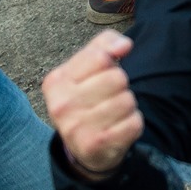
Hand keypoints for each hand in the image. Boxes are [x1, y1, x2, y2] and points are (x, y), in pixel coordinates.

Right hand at [42, 31, 143, 180]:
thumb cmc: (88, 96)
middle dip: (121, 85)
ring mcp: (76, 128)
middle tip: (108, 97)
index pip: (100, 57)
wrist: (83, 145)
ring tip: (112, 113)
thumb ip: (105, 43)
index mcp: (56, 81)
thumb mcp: (88, 65)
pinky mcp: (94, 146)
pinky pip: (134, 123)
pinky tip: (117, 128)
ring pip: (127, 101)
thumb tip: (124, 46)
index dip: (110, 63)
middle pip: (117, 78)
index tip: (102, 74)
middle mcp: (61, 106)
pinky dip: (132, 123)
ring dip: (127, 106)